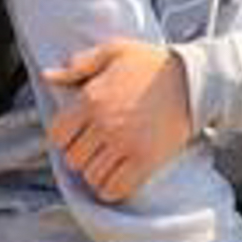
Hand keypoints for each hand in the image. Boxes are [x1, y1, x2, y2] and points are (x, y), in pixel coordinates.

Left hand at [42, 39, 195, 203]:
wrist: (193, 80)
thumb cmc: (152, 64)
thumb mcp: (113, 51)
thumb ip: (79, 65)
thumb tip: (48, 75)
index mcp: (90, 99)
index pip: (58, 134)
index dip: (64, 138)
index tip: (76, 136)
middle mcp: (103, 125)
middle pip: (73, 159)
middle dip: (81, 156)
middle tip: (94, 149)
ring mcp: (124, 145)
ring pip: (92, 176)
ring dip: (96, 173)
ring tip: (107, 162)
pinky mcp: (145, 161)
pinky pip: (115, 189)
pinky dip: (111, 189)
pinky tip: (116, 178)